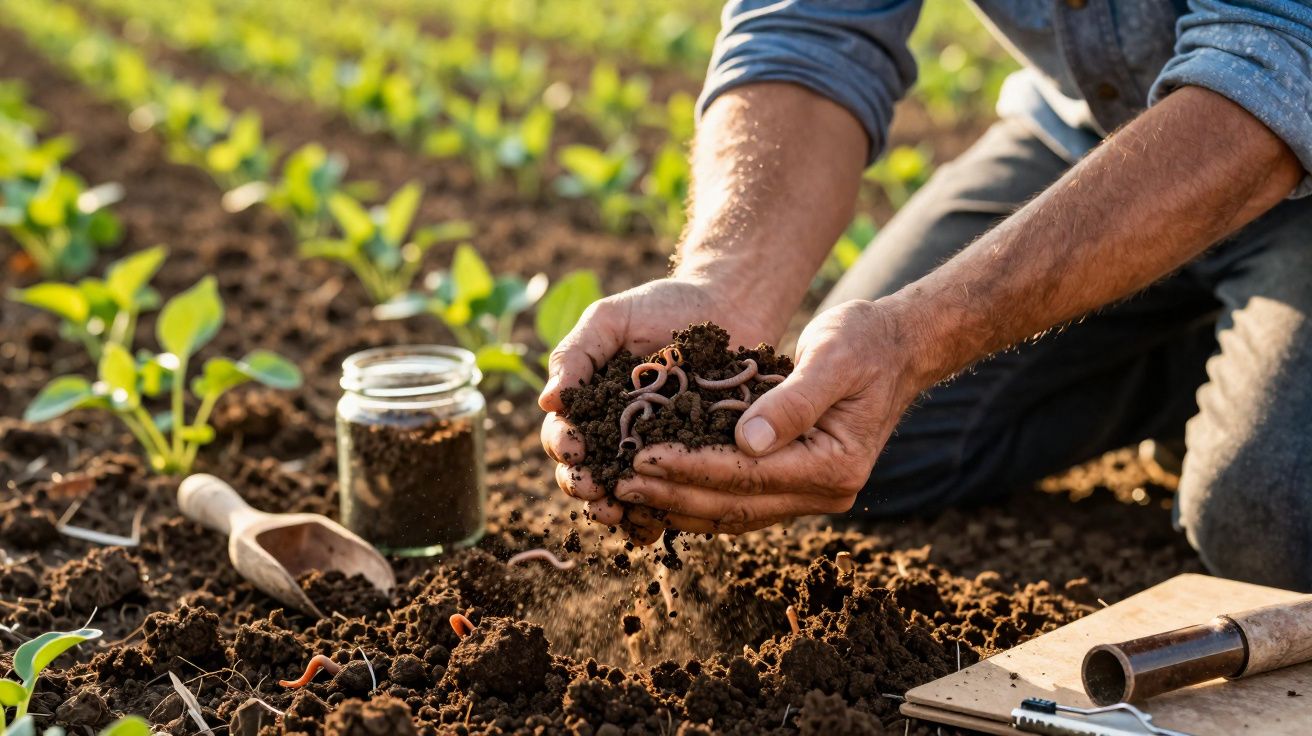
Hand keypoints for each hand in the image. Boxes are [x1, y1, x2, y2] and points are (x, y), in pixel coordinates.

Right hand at [538, 276, 779, 533]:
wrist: (730, 304)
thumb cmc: (664, 306)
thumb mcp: (612, 319)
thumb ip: (577, 353)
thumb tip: (547, 400)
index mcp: (591, 405)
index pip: (564, 435)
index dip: (563, 446)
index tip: (573, 450)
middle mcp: (618, 435)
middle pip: (589, 473)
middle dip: (584, 486)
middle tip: (593, 491)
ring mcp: (656, 452)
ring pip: (626, 494)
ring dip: (618, 510)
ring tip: (620, 515)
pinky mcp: (693, 462)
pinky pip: (672, 496)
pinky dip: (660, 517)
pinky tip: (659, 526)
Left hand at [613, 298, 925, 541]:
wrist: (899, 348)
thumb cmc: (866, 341)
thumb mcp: (832, 357)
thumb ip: (792, 401)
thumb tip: (747, 441)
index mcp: (835, 465)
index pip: (747, 474)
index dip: (690, 467)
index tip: (641, 457)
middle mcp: (827, 492)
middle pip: (736, 505)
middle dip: (673, 495)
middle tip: (618, 484)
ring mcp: (814, 495)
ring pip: (735, 514)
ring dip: (680, 505)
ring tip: (628, 493)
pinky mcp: (799, 485)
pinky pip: (742, 503)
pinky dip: (700, 499)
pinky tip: (661, 490)